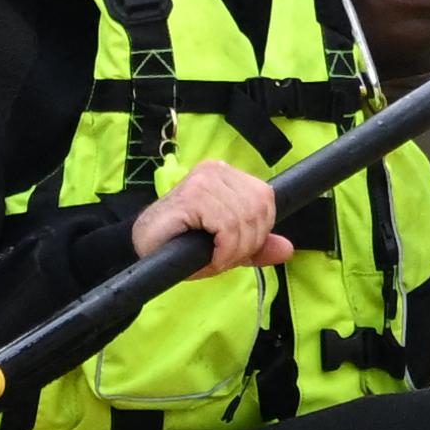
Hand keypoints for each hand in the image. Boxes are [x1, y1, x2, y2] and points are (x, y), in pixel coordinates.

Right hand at [131, 161, 290, 272]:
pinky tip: (210, 258)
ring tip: (215, 259)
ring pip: (245, 219)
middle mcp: (215, 171)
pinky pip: (227, 226)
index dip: (259, 230)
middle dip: (248, 243)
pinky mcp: (191, 196)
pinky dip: (224, 250)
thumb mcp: (227, 248)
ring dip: (234, 251)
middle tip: (225, 257)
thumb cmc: (181, 245)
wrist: (142, 250)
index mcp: (226, 175)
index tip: (238, 249)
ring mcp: (203, 181)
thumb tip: (287, 248)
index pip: (266, 198)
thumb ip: (257, 246)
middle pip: (259, 208)